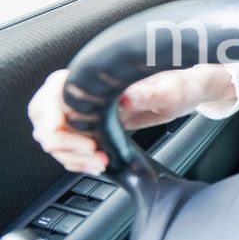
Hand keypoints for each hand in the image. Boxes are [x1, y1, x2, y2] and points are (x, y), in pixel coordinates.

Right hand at [28, 65, 234, 174]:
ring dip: (68, 154)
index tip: (77, 138)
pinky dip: (77, 159)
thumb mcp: (173, 88)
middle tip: (91, 155)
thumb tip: (127, 99)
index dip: (54, 117)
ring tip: (97, 163)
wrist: (193, 90)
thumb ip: (150, 92)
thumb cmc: (184, 83)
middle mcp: (90, 90)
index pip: (54, 91)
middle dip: (61, 141)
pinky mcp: (97, 123)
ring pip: (54, 133)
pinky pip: (71, 144)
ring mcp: (91, 108)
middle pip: (46, 116)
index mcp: (101, 75)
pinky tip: (97, 164)